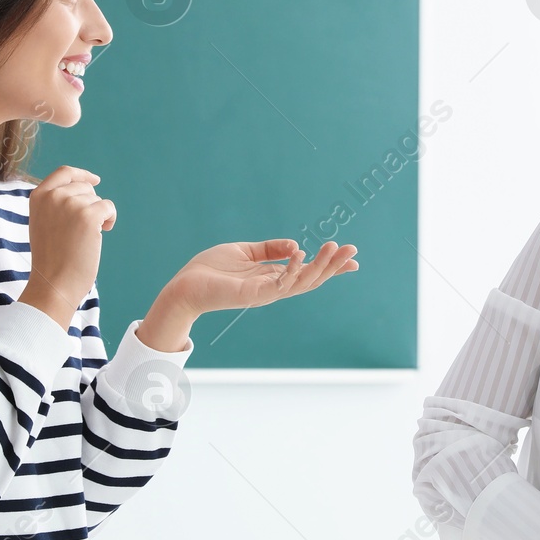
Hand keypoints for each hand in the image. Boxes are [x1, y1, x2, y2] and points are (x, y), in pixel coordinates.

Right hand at [18, 165, 113, 327]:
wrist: (54, 282)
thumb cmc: (52, 258)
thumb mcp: (44, 223)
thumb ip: (56, 203)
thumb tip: (85, 187)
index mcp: (38, 196)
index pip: (64, 173)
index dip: (82, 175)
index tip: (95, 180)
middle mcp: (53, 196)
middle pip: (85, 187)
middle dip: (91, 204)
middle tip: (84, 228)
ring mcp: (70, 204)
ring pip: (97, 199)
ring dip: (98, 215)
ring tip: (86, 236)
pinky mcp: (88, 215)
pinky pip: (109, 207)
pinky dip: (110, 220)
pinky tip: (101, 234)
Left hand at [161, 239, 358, 316]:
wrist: (185, 285)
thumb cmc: (211, 269)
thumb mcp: (245, 251)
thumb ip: (270, 249)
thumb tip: (297, 245)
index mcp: (272, 277)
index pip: (308, 273)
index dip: (331, 267)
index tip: (353, 259)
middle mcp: (273, 288)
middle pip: (312, 279)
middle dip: (333, 265)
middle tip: (353, 250)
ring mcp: (265, 293)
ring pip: (302, 283)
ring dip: (320, 267)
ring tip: (335, 248)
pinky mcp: (253, 295)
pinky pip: (279, 285)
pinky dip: (292, 270)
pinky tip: (301, 255)